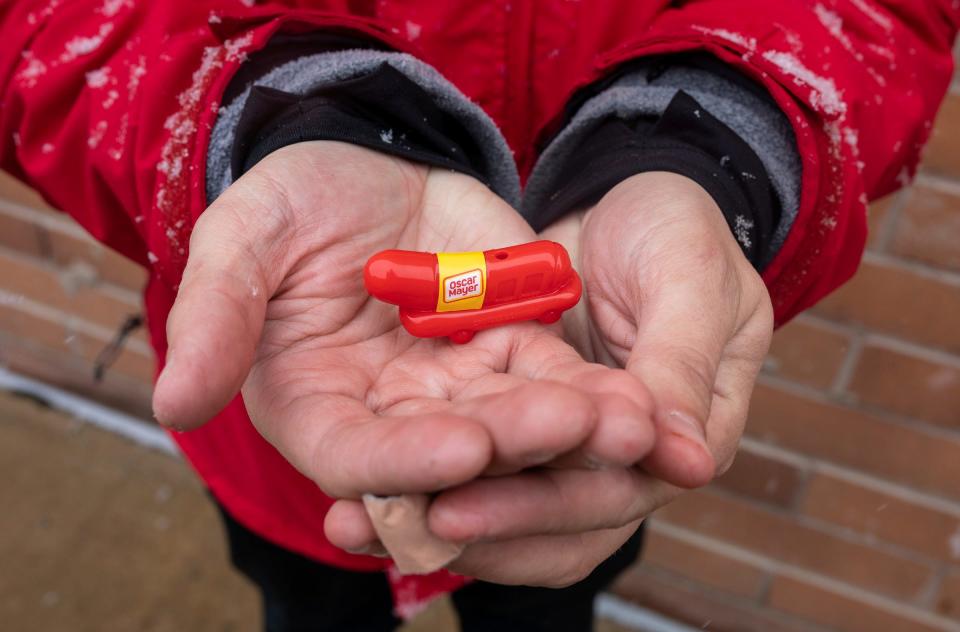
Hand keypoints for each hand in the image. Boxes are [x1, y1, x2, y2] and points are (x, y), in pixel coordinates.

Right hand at [151, 141, 657, 582]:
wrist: (361, 165)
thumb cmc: (289, 205)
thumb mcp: (243, 240)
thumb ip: (215, 317)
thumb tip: (172, 401)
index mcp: (318, 407)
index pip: (359, 455)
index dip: (407, 460)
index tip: (462, 448)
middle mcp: (393, 415)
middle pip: (454, 451)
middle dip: (516, 447)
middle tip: (575, 432)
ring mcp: (457, 387)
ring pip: (517, 423)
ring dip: (575, 428)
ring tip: (629, 421)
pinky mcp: (511, 348)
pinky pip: (555, 376)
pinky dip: (594, 389)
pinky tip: (639, 395)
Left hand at [330, 171, 772, 586]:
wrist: (625, 198)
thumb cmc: (674, 229)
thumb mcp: (686, 280)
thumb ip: (679, 365)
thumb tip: (688, 464)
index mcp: (683, 434)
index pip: (614, 496)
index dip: (543, 508)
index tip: (462, 510)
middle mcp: (625, 458)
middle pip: (554, 527)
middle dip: (479, 526)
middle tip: (406, 525)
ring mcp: (570, 445)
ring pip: (509, 508)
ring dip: (442, 517)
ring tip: (361, 522)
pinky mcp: (520, 419)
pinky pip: (477, 461)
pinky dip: (430, 473)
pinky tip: (370, 487)